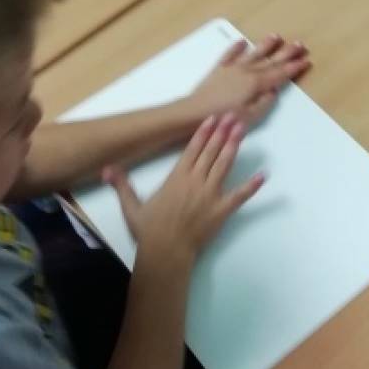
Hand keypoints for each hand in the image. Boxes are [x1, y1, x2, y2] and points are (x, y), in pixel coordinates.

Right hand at [104, 114, 261, 257]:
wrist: (165, 252)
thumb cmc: (149, 230)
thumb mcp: (131, 206)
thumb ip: (121, 185)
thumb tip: (106, 168)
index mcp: (177, 177)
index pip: (193, 149)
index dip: (203, 132)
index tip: (212, 118)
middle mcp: (195, 181)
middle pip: (211, 152)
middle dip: (221, 132)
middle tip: (231, 116)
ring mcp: (210, 195)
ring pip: (224, 165)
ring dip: (233, 146)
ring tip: (241, 130)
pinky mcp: (222, 210)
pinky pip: (239, 196)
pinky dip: (251, 186)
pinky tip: (262, 175)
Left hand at [188, 34, 309, 127]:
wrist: (195, 112)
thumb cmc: (225, 118)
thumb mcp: (250, 116)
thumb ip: (265, 102)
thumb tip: (274, 90)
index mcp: (256, 83)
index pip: (280, 73)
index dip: (294, 67)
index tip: (306, 60)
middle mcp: (247, 71)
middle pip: (271, 60)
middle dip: (286, 53)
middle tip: (299, 44)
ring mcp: (232, 68)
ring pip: (252, 53)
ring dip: (265, 45)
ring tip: (276, 36)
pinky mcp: (218, 69)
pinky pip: (229, 55)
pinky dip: (236, 48)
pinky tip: (242, 42)